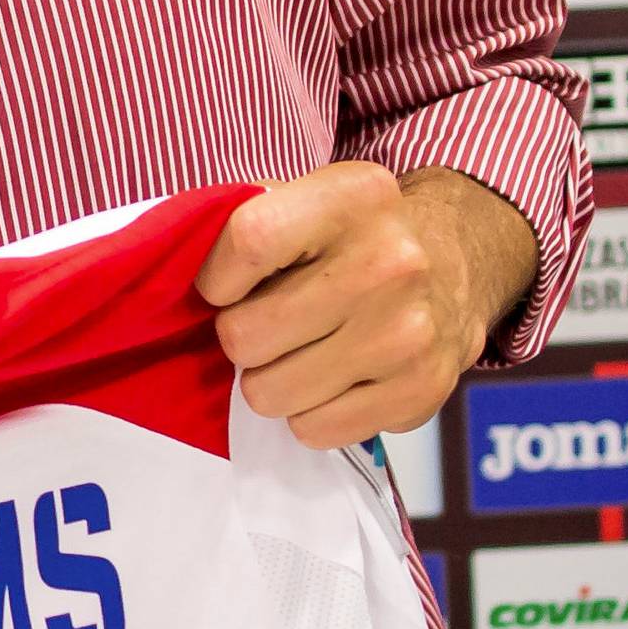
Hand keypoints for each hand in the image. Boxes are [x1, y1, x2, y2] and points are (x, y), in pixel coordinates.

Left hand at [195, 161, 538, 451]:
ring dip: (269, 378)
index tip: (221, 287)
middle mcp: (390, 262)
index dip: (215, 278)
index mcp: (353, 197)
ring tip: (297, 350)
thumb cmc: (352, 234)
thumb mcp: (307, 198)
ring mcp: (408, 333)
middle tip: (264, 322)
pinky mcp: (421, 391)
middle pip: (246, 334)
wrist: (457, 264)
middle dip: (239, 336)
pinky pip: (313, 431)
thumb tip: (170, 273)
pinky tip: (331, 377)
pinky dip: (308, 412)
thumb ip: (240, 220)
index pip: (247, 241)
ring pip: (270, 393)